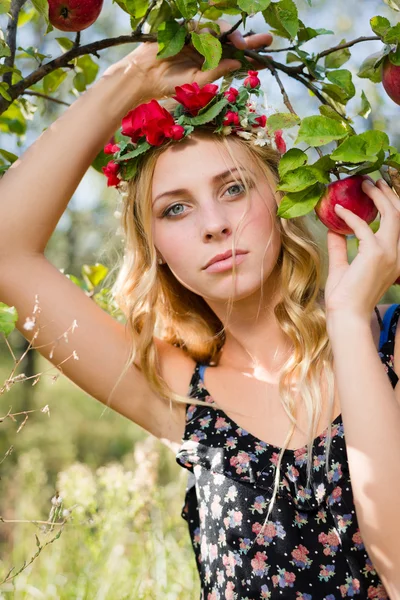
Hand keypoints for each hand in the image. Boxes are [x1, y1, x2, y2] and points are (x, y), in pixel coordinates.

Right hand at [116, 20, 272, 100]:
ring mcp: (197, 37)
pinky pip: (202, 24)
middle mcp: (207, 49)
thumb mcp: (197, 82)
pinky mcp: (186, 28)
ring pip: (220, 30)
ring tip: (240, 42)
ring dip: (231, 35)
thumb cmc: (170, 83)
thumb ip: (217, 72)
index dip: (251, 59)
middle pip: (232, 41)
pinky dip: (210, 29)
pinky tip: (216, 36)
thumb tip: (237, 64)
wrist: (145, 75)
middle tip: (266, 40)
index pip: (235, 59)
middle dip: (249, 40)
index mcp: (212, 63)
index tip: (268, 60)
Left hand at [325, 178, 399, 322]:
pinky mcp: (374, 254)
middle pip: (399, 214)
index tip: (377, 192)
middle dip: (388, 194)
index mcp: (393, 258)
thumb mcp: (342, 267)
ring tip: (363, 185)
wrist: (346, 316)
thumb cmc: (345, 298)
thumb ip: (340, 247)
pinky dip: (350, 216)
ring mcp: (388, 253)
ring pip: (391, 215)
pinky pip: (363, 226)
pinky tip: (337, 211)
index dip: (390, 205)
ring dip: (378, 197)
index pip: (397, 225)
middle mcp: (396, 254)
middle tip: (372, 181)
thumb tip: (333, 229)